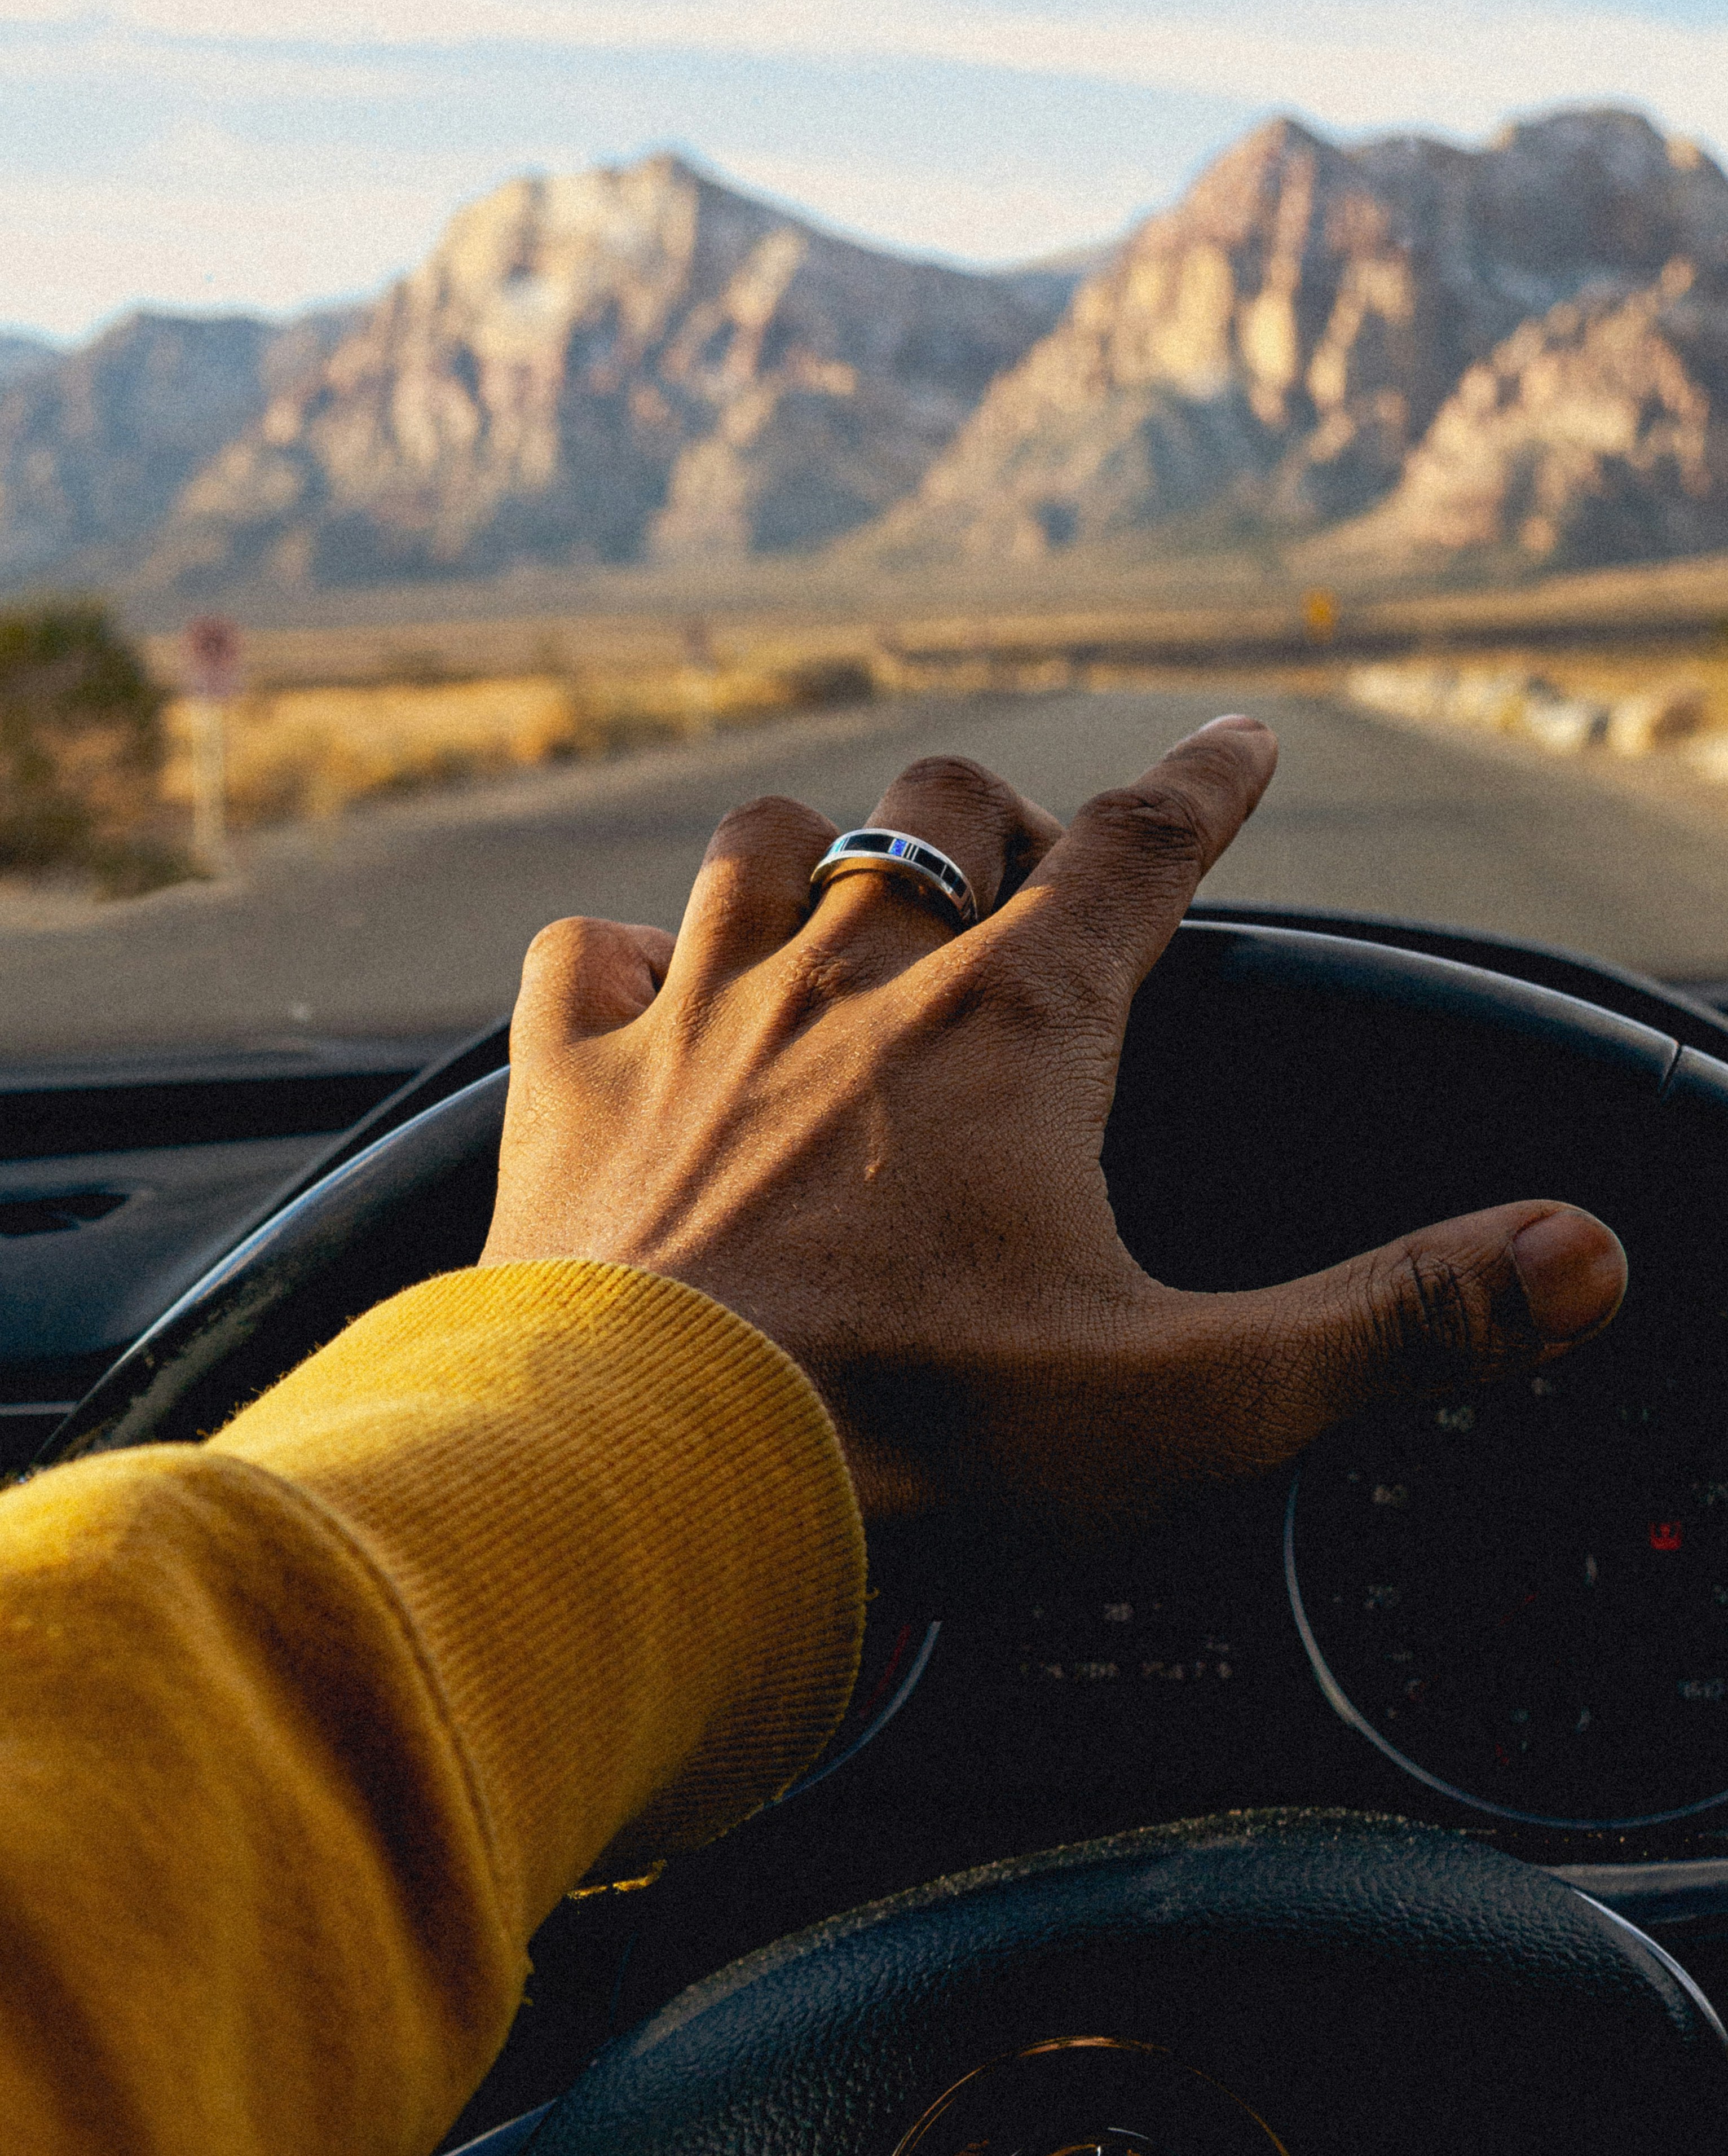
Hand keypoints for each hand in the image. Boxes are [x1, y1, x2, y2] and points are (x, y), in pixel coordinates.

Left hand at [481, 720, 1626, 1534]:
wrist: (654, 1488)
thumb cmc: (919, 1442)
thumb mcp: (1200, 1397)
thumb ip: (1400, 1320)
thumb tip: (1574, 1262)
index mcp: (1011, 1028)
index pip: (1141, 846)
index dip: (1205, 783)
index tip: (1238, 740)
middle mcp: (848, 982)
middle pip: (937, 810)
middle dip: (996, 814)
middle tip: (1026, 865)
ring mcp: (696, 1015)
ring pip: (758, 843)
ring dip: (811, 849)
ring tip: (841, 898)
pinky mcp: (570, 1086)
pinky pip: (581, 953)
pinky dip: (617, 954)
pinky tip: (638, 984)